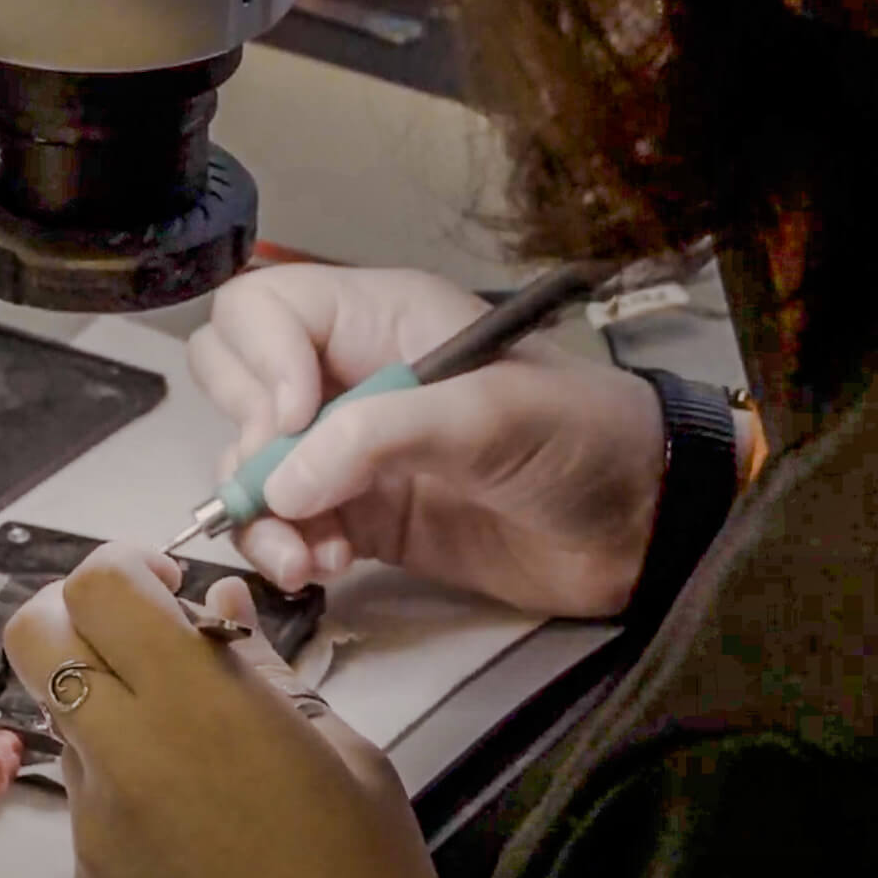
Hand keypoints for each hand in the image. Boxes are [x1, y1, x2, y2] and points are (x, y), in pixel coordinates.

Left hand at [4, 543, 448, 877]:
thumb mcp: (345, 758)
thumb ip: (265, 671)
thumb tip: (222, 609)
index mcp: (197, 708)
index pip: (98, 586)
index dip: (123, 564)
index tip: (161, 577)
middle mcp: (125, 756)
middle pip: (35, 635)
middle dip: (77, 612)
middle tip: (140, 629)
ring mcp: (93, 822)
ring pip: (60, 717)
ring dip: (104, 700)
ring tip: (190, 739)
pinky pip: (83, 798)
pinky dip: (121, 781)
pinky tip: (191, 816)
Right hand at [189, 266, 664, 617]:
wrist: (643, 532)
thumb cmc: (584, 440)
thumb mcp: (490, 415)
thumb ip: (380, 435)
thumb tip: (281, 483)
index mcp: (378, 319)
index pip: (264, 309)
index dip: (259, 362)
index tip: (293, 421)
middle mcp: (348, 375)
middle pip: (234, 378)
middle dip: (246, 438)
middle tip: (288, 484)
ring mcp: (346, 449)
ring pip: (248, 460)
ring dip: (258, 511)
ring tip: (306, 555)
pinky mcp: (356, 515)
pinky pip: (280, 524)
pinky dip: (282, 548)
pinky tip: (321, 569)